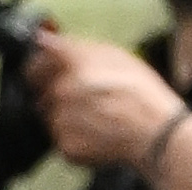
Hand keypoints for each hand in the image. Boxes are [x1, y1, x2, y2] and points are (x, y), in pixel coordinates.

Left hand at [27, 30, 184, 169]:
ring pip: (52, 116)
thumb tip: (45, 41)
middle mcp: (63, 91)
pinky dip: (74, 135)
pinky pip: (61, 138)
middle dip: (57, 92)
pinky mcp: (65, 146)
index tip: (44, 71)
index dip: (41, 67)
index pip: (37, 62)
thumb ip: (75, 47)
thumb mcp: (115, 55)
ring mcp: (62, 121)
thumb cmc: (140, 92)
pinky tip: (95, 130)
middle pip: (43, 92)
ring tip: (96, 115)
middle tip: (85, 98)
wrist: (154, 131)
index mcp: (74, 63)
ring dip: (67, 115)